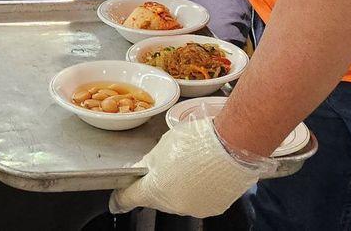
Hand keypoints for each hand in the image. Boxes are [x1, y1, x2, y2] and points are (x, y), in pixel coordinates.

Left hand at [110, 119, 275, 217]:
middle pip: (157, 197)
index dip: (120, 198)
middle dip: (159, 183)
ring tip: (192, 165)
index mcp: (155, 189)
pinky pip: (199, 200)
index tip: (116, 200)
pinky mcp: (214, 208)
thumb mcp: (162, 146)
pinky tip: (205, 173)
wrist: (233, 145)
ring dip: (180, 187)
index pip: (128, 198)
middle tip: (169, 164)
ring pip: (179, 199)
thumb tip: (143, 170)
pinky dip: (198, 190)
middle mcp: (173, 205)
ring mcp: (195, 209)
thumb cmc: (196, 140)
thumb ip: (149, 162)